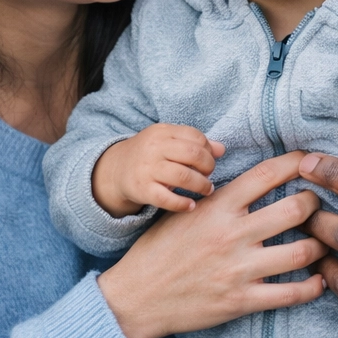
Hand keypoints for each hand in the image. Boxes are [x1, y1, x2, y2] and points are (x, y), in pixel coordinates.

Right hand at [93, 123, 225, 216]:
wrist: (116, 170)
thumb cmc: (150, 154)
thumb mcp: (169, 141)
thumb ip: (194, 143)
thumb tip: (222, 149)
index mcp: (163, 132)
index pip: (195, 136)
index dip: (208, 149)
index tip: (210, 160)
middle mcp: (155, 148)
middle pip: (192, 154)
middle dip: (208, 166)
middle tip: (209, 175)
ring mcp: (147, 169)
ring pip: (183, 176)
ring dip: (201, 185)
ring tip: (207, 189)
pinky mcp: (142, 189)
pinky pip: (167, 198)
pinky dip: (183, 204)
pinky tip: (191, 205)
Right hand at [98, 151, 327, 337]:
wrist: (137, 295)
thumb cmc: (161, 247)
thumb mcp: (187, 209)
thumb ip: (221, 195)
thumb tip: (257, 178)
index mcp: (219, 205)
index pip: (268, 174)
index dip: (297, 162)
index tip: (311, 161)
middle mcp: (232, 234)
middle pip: (295, 209)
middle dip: (316, 203)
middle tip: (320, 202)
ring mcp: (239, 269)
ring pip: (301, 252)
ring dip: (320, 244)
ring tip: (325, 239)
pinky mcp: (241, 301)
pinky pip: (290, 294)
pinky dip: (312, 287)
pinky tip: (319, 280)